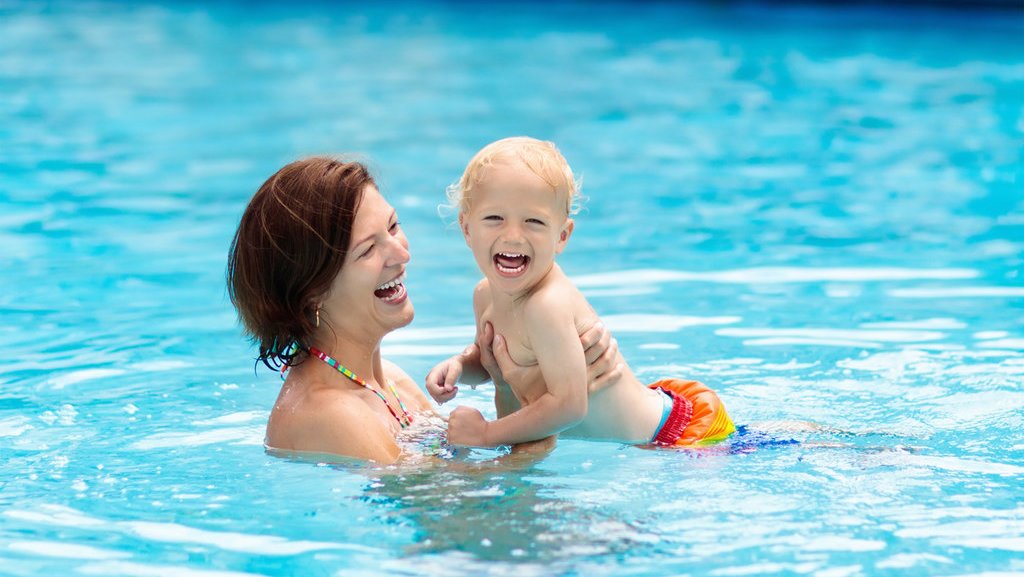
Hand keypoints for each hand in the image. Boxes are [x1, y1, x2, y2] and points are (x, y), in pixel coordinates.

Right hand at [425, 354, 463, 404]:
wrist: (454, 368)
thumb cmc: (454, 367)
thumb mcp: (455, 370)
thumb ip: (451, 378)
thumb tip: (447, 389)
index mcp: (433, 374)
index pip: (430, 385)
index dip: (439, 390)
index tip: (451, 388)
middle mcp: (429, 381)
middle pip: (433, 394)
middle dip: (447, 395)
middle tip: (456, 389)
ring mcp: (431, 387)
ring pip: (437, 399)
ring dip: (448, 397)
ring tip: (455, 389)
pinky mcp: (435, 392)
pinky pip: (439, 400)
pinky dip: (447, 398)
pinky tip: (452, 392)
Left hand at [447, 405, 490, 446]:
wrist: (484, 433)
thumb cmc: (479, 421)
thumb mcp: (471, 410)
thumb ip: (461, 409)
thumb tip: (454, 411)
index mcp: (455, 413)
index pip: (452, 415)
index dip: (458, 419)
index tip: (464, 423)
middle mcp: (451, 421)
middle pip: (449, 423)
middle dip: (456, 425)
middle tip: (465, 428)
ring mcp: (450, 430)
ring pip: (449, 431)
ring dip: (454, 433)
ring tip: (464, 434)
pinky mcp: (451, 439)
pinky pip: (450, 439)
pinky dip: (455, 440)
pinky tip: (462, 439)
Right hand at [478, 321, 622, 393]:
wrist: (532, 418)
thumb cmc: (522, 393)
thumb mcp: (507, 374)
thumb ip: (498, 353)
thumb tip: (490, 329)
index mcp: (558, 370)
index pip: (579, 348)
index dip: (591, 336)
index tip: (598, 324)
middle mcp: (572, 379)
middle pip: (596, 356)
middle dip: (604, 341)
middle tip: (605, 329)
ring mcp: (581, 389)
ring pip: (603, 369)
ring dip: (611, 354)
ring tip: (614, 342)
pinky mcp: (586, 396)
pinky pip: (604, 385)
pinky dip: (614, 375)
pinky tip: (619, 367)